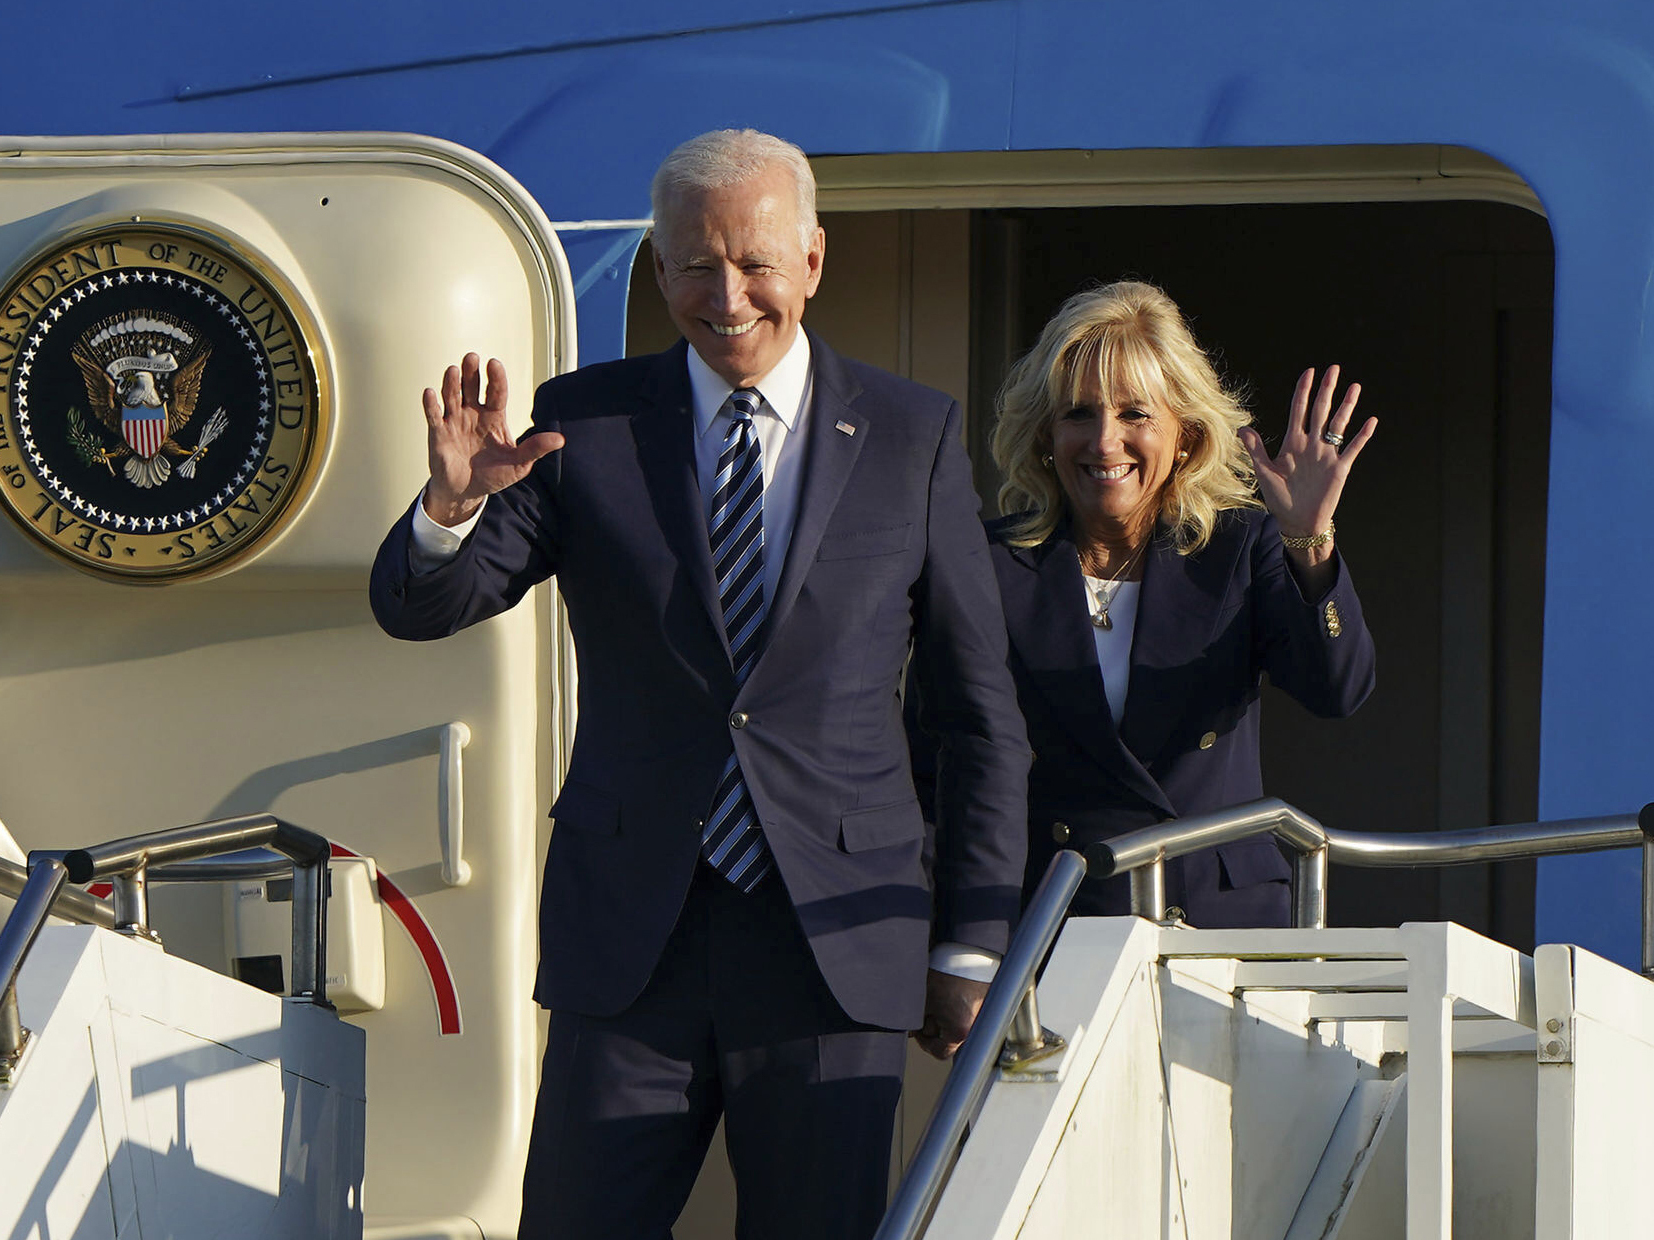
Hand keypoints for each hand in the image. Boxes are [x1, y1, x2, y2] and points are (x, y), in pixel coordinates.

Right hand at [422, 353, 562, 525]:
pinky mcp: (438, 433)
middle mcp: (473, 413)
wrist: (467, 492)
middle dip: (471, 372)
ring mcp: (454, 421)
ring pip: (452, 396)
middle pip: (471, 387)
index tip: (494, 364)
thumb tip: (560, 439)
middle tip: (472, 357)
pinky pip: (433, 416)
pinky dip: (431, 404)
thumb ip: (535, 449)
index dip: (496, 378)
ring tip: (453, 371)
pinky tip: (430, 393)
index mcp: (494, 416)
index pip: (496, 392)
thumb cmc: (494, 475)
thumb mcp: (519, 464)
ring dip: (451, 384)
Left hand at [913, 969, 989, 1059]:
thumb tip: (912, 1032)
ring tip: (939, 996)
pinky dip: (955, 1006)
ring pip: (955, 1024)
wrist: (968, 952)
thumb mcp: (924, 1000)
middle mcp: (974, 1028)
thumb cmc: (946, 975)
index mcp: (959, 1032)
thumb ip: (916, 1021)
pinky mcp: (985, 1003)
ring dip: (944, 1015)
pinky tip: (949, 992)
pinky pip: (965, 1012)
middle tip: (928, 1007)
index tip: (917, 1030)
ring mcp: (981, 1016)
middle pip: (948, 1038)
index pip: (939, 1052)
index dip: (924, 1043)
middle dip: (934, 1025)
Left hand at [1238, 365, 1375, 562]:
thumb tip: (1242, 428)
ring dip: (1347, 406)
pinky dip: (1362, 435)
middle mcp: (1311, 444)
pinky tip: (1371, 420)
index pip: (1298, 410)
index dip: (1303, 391)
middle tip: (1334, 369)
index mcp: (1293, 443)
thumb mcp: (1265, 472)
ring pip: (1338, 424)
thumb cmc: (1280, 498)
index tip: (1309, 372)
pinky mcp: (1339, 468)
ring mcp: (1327, 454)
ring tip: (1355, 387)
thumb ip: (1256, 449)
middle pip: (1320, 411)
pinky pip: (1353, 448)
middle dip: (1326, 390)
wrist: (1297, 520)